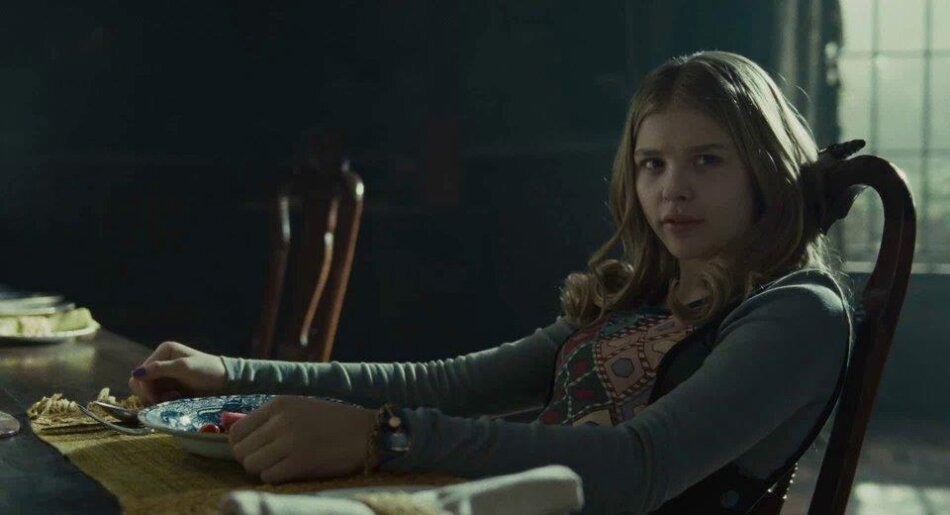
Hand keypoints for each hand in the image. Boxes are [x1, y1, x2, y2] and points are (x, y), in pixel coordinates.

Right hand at [128, 341, 226, 404]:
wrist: (225, 381)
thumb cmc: (207, 370)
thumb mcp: (184, 368)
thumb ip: (160, 369)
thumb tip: (136, 373)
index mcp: (164, 351)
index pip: (141, 372)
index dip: (145, 387)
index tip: (156, 399)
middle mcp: (161, 361)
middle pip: (140, 382)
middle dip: (149, 394)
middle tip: (163, 401)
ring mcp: (165, 375)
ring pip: (147, 391)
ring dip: (156, 398)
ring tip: (173, 399)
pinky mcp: (170, 386)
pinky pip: (157, 396)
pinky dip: (162, 400)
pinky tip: (176, 400)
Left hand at [229, 396, 376, 483]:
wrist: (367, 433)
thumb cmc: (331, 422)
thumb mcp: (298, 409)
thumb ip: (265, 418)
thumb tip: (227, 424)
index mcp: (279, 404)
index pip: (236, 431)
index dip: (242, 445)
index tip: (255, 449)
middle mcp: (282, 421)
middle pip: (240, 451)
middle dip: (251, 459)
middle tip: (269, 459)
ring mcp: (290, 442)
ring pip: (251, 465)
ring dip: (263, 469)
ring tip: (282, 464)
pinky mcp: (301, 462)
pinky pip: (269, 477)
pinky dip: (276, 477)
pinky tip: (292, 470)